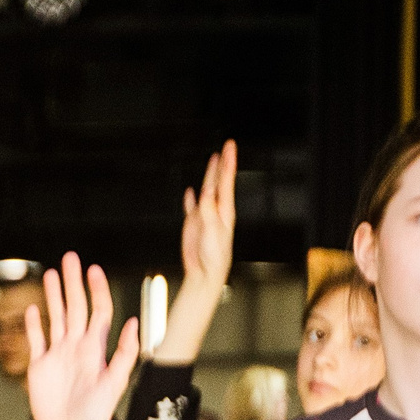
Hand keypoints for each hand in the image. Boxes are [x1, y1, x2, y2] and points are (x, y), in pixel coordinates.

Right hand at [25, 252, 141, 419]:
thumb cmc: (94, 417)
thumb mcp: (115, 384)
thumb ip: (125, 354)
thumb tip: (134, 323)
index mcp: (95, 349)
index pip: (98, 312)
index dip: (97, 290)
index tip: (93, 270)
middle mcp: (77, 347)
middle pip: (75, 307)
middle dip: (73, 282)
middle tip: (69, 258)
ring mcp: (58, 355)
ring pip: (56, 317)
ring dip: (54, 295)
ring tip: (50, 274)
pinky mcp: (40, 367)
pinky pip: (36, 340)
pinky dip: (34, 324)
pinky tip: (34, 309)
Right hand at [178, 139, 237, 297]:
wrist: (204, 272)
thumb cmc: (214, 257)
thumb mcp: (212, 230)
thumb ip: (208, 210)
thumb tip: (205, 192)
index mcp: (224, 210)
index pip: (227, 180)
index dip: (228, 163)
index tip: (230, 148)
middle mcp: (216, 210)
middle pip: (219, 181)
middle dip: (222, 164)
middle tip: (226, 147)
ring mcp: (204, 215)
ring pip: (207, 190)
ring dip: (209, 175)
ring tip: (212, 161)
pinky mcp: (194, 223)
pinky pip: (191, 206)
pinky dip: (190, 198)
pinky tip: (190, 192)